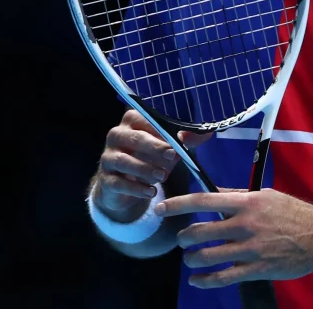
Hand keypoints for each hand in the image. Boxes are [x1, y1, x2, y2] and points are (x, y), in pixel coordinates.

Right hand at [92, 110, 212, 222]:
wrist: (126, 186)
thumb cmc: (151, 158)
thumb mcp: (171, 147)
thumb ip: (188, 139)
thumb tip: (207, 133)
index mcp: (133, 121)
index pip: (145, 119)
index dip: (162, 130)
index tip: (178, 141)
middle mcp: (116, 136)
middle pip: (134, 139)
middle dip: (154, 147)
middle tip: (172, 157)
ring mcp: (108, 158)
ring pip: (122, 161)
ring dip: (144, 169)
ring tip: (162, 177)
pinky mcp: (105, 179)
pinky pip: (118, 183)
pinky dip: (136, 189)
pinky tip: (151, 193)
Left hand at [156, 189, 312, 287]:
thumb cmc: (295, 214)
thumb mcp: (268, 197)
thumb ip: (239, 196)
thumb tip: (213, 191)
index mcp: (248, 202)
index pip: (204, 200)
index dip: (178, 204)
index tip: (161, 208)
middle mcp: (245, 224)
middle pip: (200, 231)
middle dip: (184, 237)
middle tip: (182, 239)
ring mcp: (249, 248)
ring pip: (206, 256)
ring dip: (192, 258)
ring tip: (190, 258)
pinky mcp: (255, 269)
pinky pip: (221, 277)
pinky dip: (204, 280)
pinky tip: (197, 279)